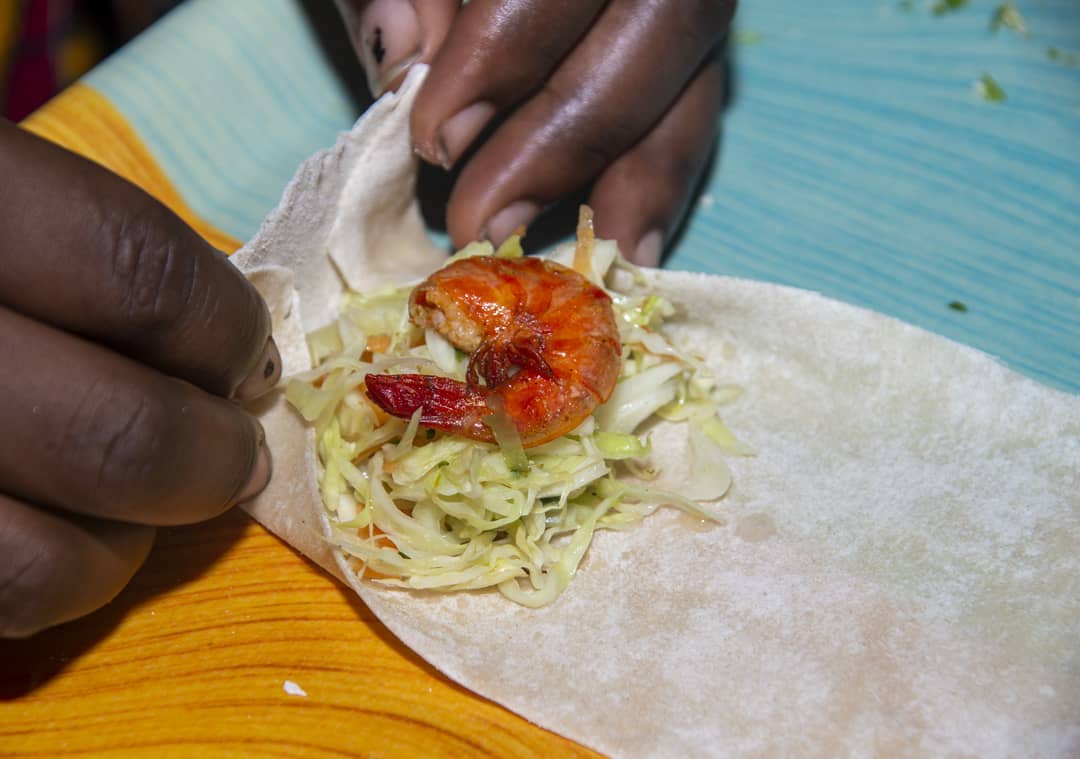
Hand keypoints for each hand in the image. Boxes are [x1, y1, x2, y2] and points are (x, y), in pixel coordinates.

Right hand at [0, 121, 278, 637]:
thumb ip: (80, 250)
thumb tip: (229, 343)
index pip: (139, 274)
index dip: (222, 328)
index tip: (245, 355)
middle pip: (116, 434)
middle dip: (209, 457)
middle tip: (235, 454)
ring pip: (43, 561)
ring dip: (129, 544)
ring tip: (143, 507)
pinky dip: (44, 586)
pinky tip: (55, 539)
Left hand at [335, 0, 733, 264]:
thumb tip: (405, 63)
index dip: (505, 54)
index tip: (437, 140)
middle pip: (661, 17)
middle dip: (571, 132)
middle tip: (487, 219)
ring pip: (701, 61)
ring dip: (648, 171)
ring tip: (603, 258)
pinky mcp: (686, 16)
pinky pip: (703, 89)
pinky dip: (666, 164)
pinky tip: (636, 232)